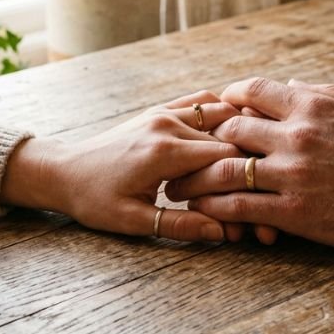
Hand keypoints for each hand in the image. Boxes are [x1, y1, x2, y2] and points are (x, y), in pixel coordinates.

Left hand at [1, 91, 242, 241]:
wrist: (63, 171)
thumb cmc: (94, 200)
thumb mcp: (134, 221)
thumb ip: (180, 225)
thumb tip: (222, 232)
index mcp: (163, 152)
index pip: (226, 159)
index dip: (249, 185)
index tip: (262, 210)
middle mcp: (167, 125)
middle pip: (228, 139)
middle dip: (251, 167)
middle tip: (270, 194)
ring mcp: (164, 112)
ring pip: (222, 114)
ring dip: (244, 136)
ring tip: (263, 160)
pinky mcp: (161, 110)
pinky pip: (202, 102)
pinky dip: (225, 113)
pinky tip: (239, 133)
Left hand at [166, 78, 333, 253]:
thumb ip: (321, 93)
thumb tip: (289, 83)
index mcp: (312, 104)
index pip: (252, 92)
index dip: (228, 100)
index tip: (216, 110)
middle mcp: (296, 134)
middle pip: (229, 129)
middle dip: (204, 139)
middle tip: (188, 148)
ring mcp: (292, 174)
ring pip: (224, 169)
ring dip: (195, 177)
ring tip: (178, 184)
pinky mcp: (294, 211)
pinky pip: (239, 207)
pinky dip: (214, 208)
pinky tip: (201, 211)